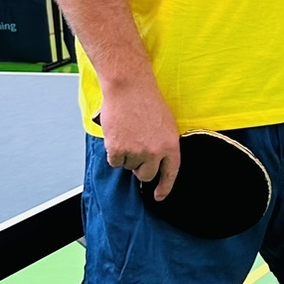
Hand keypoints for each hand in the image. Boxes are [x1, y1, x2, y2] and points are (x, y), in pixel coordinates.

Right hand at [101, 74, 180, 195]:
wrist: (129, 86)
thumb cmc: (146, 100)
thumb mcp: (166, 124)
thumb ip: (163, 144)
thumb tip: (156, 163)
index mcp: (171, 145)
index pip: (171, 173)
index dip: (165, 187)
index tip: (159, 196)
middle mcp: (155, 152)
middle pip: (145, 175)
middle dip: (139, 168)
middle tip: (135, 149)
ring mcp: (136, 152)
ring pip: (128, 167)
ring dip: (125, 155)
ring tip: (128, 132)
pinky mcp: (117, 150)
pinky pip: (114, 161)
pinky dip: (113, 151)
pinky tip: (117, 134)